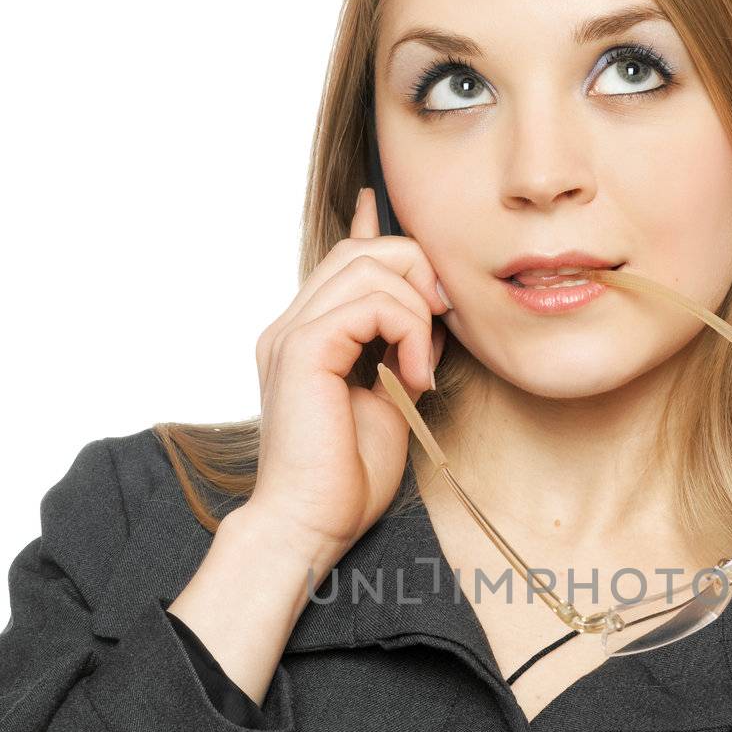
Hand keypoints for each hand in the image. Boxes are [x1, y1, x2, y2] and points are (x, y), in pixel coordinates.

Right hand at [246, 187, 449, 569]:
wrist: (310, 525)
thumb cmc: (345, 479)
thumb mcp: (390, 402)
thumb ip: (402, 353)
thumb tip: (430, 318)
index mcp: (307, 337)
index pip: (340, 258)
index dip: (371, 227)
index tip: (385, 205)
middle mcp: (292, 326)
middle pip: (363, 250)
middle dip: (417, 274)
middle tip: (440, 328)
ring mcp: (292, 335)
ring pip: (368, 265)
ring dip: (415, 310)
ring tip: (421, 368)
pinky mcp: (303, 350)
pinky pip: (369, 303)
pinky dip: (406, 330)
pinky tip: (412, 377)